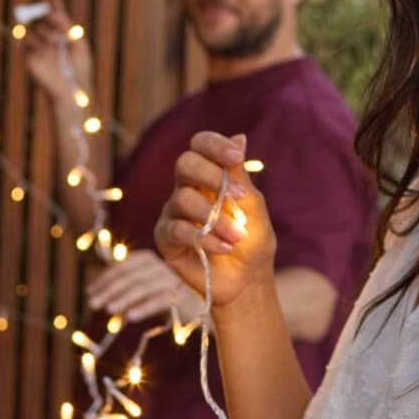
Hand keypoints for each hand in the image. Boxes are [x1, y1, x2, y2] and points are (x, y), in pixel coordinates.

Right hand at [20, 1, 95, 103]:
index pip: (58, 20)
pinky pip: (26, 43)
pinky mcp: (31, 59)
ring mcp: (40, 49)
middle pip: (45, 22)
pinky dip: (33, 42)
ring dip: (44, 32)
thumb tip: (57, 11)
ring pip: (36, 30)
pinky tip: (44, 48)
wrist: (71, 91)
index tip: (57, 2)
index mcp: (64, 38)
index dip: (56, 10)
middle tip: (57, 21)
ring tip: (54, 42)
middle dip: (51, 21)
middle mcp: (51, 42)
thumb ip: (69, 29)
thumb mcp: (79, 46)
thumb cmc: (79, 70)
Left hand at [86, 252, 199, 326]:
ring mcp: (172, 279)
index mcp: (147, 260)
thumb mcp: (139, 290)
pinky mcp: (183, 296)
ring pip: (142, 287)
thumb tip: (92, 294)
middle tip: (93, 304)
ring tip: (109, 310)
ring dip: (123, 298)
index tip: (89, 293)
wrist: (198, 310)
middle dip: (109, 289)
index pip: (121, 267)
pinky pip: (159, 300)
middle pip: (130, 276)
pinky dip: (143, 308)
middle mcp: (160, 265)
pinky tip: (130, 317)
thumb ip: (120, 289)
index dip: (103, 280)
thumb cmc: (164, 298)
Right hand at [152, 132, 276, 313]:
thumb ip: (241, 177)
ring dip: (215, 217)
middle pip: (184, 163)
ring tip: (237, 236)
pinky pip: (177, 229)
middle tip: (237, 196)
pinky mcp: (165, 238)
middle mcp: (187, 189)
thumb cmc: (252, 242)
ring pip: (182, 198)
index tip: (236, 156)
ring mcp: (173, 213)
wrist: (246, 282)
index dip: (214, 145)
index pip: (200, 146)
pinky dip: (204, 238)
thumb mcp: (253, 208)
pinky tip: (225, 246)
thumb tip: (239, 136)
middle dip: (211, 175)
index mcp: (210, 176)